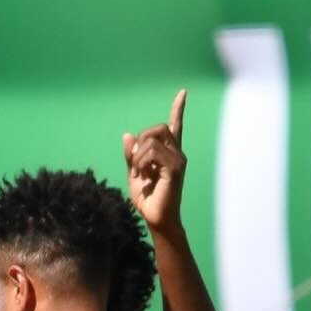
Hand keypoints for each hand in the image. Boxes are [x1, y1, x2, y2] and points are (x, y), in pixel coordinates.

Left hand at [123, 91, 186, 234]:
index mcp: (168, 153)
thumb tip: (127, 135)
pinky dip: (141, 161)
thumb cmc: (148, 199)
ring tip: (139, 173)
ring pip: (153, 139)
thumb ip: (131, 155)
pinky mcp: (175, 169)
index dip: (178, 108)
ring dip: (138, 155)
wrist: (155, 218)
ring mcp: (178, 160)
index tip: (183, 92)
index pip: (175, 125)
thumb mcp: (134, 174)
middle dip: (141, 140)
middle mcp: (177, 153)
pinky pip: (154, 152)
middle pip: (158, 128)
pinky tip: (142, 175)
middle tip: (135, 162)